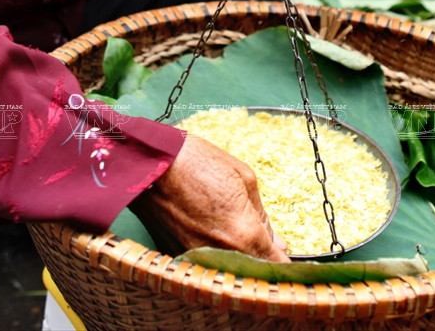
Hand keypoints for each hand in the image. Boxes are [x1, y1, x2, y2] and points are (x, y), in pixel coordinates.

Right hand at [130, 134, 288, 261]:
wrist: (149, 162)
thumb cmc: (195, 162)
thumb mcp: (243, 177)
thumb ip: (263, 214)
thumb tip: (276, 242)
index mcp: (245, 235)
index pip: (277, 266)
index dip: (284, 261)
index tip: (285, 254)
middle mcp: (222, 255)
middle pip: (254, 273)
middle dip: (261, 260)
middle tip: (259, 239)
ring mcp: (198, 260)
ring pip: (229, 271)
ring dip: (236, 258)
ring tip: (229, 231)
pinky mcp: (179, 258)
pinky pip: (206, 265)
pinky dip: (213, 255)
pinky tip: (209, 232)